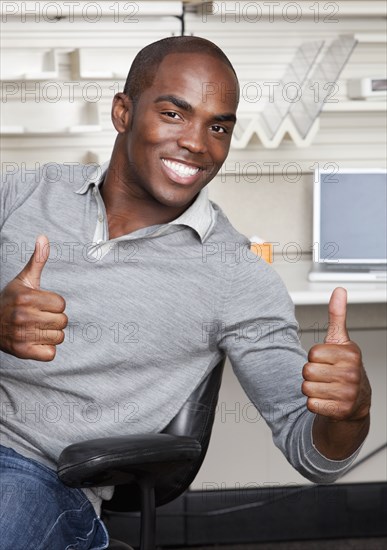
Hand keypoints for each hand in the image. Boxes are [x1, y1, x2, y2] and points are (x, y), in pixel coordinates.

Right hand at [0, 235, 67, 360]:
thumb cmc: (10, 300)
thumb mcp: (23, 280)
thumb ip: (37, 260)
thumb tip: (44, 238)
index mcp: (27, 298)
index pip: (62, 304)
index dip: (54, 304)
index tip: (41, 304)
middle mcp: (24, 316)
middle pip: (63, 321)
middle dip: (54, 319)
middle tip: (39, 317)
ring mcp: (23, 335)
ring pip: (59, 337)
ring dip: (50, 335)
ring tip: (36, 329)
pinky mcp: (23, 352)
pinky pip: (51, 354)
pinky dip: (46, 350)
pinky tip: (35, 341)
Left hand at [302, 287, 370, 421]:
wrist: (356, 402)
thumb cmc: (344, 368)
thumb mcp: (341, 341)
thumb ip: (337, 316)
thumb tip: (339, 291)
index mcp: (350, 354)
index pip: (312, 353)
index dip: (315, 358)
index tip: (327, 361)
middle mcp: (352, 373)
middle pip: (307, 371)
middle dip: (311, 374)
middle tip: (326, 376)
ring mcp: (348, 393)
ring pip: (306, 388)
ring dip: (312, 389)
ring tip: (327, 388)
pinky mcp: (341, 410)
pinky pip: (311, 404)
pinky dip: (315, 404)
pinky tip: (327, 400)